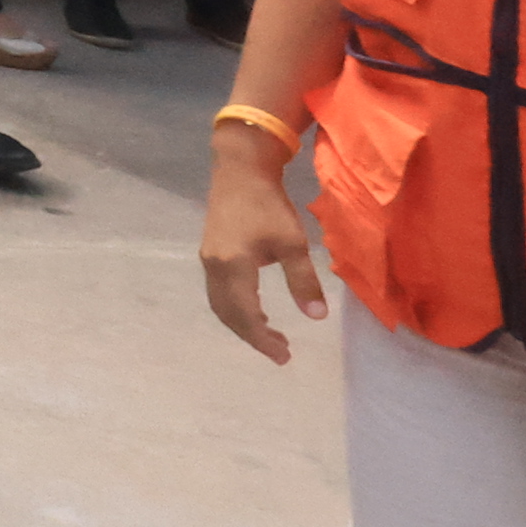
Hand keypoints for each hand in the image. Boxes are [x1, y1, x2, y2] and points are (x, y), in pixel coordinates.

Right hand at [199, 143, 325, 361]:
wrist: (239, 169)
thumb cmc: (268, 204)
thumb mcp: (292, 243)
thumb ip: (303, 281)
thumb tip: (316, 317)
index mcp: (233, 268)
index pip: (245, 316)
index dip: (263, 340)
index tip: (284, 357)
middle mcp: (215, 268)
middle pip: (228, 315)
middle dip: (252, 336)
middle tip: (281, 352)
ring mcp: (209, 260)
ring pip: (221, 305)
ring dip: (243, 324)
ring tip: (270, 334)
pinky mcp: (211, 252)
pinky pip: (220, 292)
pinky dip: (237, 308)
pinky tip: (255, 308)